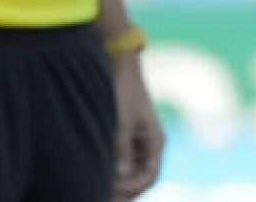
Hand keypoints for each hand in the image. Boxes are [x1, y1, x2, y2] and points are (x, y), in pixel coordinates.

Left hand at [111, 54, 163, 199]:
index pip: (150, 174)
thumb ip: (122, 148)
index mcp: (155, 141)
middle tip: (105, 194)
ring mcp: (139, 140)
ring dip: (119, 179)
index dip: (135, 187)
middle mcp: (150, 144)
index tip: (117, 193)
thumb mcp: (122, 121)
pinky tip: (99, 172)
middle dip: (126, 187)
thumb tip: (122, 175)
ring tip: (100, 187)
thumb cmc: (123, 92)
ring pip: (131, 168)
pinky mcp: (127, 135)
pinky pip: (123, 158)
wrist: (119, 67)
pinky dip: (113, 168)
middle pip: (141, 175)